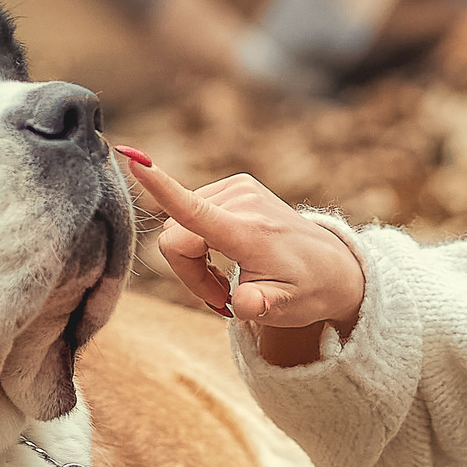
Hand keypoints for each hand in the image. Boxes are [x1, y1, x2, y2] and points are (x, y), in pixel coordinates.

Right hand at [117, 150, 366, 365]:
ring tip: (227, 283)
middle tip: (220, 298)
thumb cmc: (308, 290)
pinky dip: (200, 243)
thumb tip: (244, 305)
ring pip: (178, 228)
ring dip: (193, 261)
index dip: (159, 187)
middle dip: (187, 273)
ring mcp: (237, 188)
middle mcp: (241, 200)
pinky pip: (190, 216)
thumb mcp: (287, 309)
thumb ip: (261, 306)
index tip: (131, 157)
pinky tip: (227, 260)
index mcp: (248, 230)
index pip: (194, 209)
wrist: (335, 267)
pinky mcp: (235, 186)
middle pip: (174, 238)